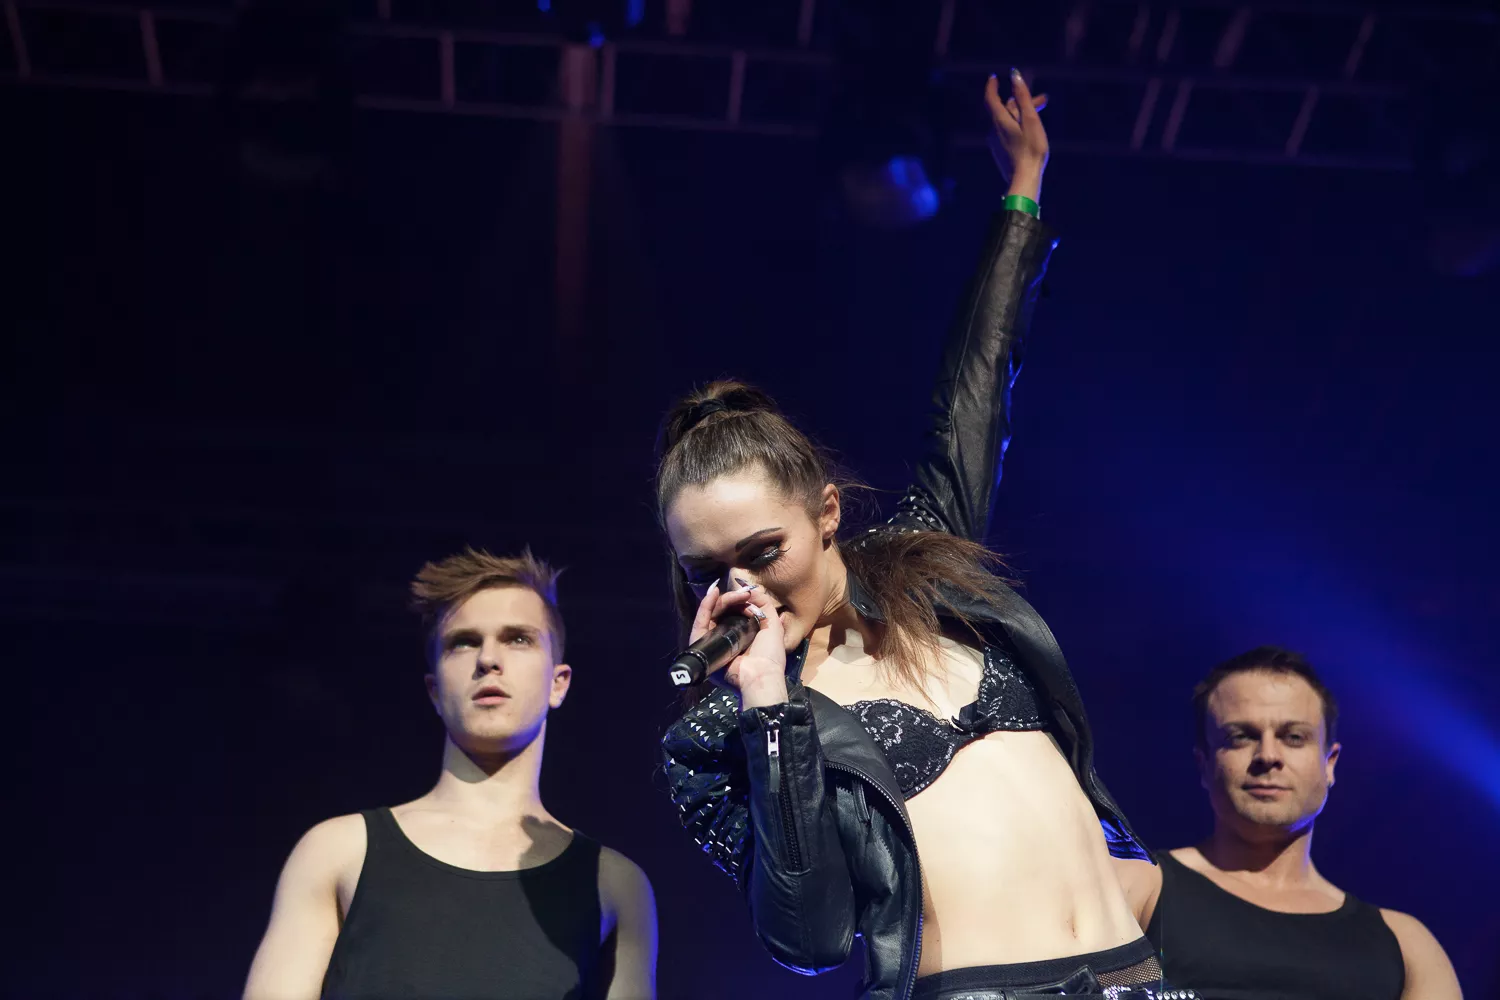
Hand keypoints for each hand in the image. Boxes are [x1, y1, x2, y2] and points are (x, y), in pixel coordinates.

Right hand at [689, 581, 788, 708]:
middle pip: (720, 613)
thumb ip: (763, 603)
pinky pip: (700, 624)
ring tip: (729, 592)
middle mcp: (726, 639)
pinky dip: (704, 607)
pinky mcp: (703, 647)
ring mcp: (713, 643)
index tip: (746, 592)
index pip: (733, 613)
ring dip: (719, 601)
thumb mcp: (772, 624)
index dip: (737, 601)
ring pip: (710, 616)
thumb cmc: (770, 654)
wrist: (761, 674)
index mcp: (741, 636)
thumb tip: (750, 588)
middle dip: (730, 599)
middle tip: (742, 593)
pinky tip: (712, 594)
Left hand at [985, 69, 1049, 201]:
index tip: (994, 77)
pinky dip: (1018, 125)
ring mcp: (996, 143)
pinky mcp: (1000, 152)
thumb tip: (1014, 75)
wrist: (1024, 180)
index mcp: (999, 121)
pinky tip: (1030, 131)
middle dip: (1022, 101)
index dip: (992, 86)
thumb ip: (1023, 97)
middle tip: (1043, 99)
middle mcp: (994, 131)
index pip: (991, 99)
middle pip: (1005, 110)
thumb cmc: (1031, 150)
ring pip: (1008, 121)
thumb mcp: (1031, 120)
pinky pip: (1007, 132)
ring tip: (1040, 114)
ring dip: (1023, 114)